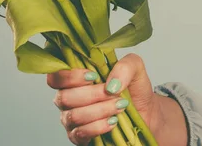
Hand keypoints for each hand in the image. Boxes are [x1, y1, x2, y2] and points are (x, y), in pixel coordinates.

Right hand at [47, 53, 162, 144]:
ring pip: (73, 116)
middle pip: (64, 97)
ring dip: (99, 110)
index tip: (92, 76)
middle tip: (114, 92)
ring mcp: (72, 119)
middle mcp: (69, 98)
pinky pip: (80, 134)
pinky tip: (112, 121)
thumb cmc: (134, 87)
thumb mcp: (135, 67)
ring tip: (118, 106)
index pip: (55, 77)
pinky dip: (98, 127)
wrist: (145, 112)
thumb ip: (125, 66)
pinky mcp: (80, 137)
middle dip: (92, 94)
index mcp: (76, 77)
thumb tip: (110, 84)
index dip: (69, 76)